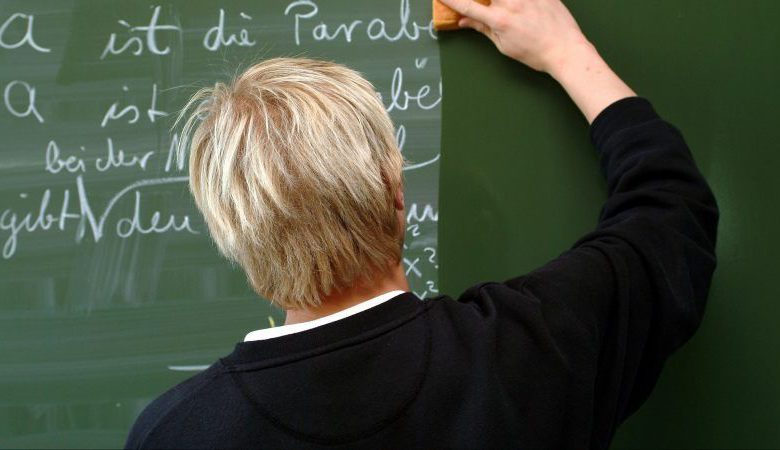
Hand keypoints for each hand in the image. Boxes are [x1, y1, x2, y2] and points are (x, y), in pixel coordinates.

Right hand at [438, 0, 589, 73]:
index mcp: (500, 20)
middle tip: (485, 8)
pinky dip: (515, 1)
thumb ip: (483, 29)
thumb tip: (465, 21)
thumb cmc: (536, 52)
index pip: (468, 6)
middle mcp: (512, 2)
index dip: (452, 0)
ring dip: (496, 1)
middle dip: (479, 0)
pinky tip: (519, 8)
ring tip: (502, 12)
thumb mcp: (505, 46)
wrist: (566, 49)